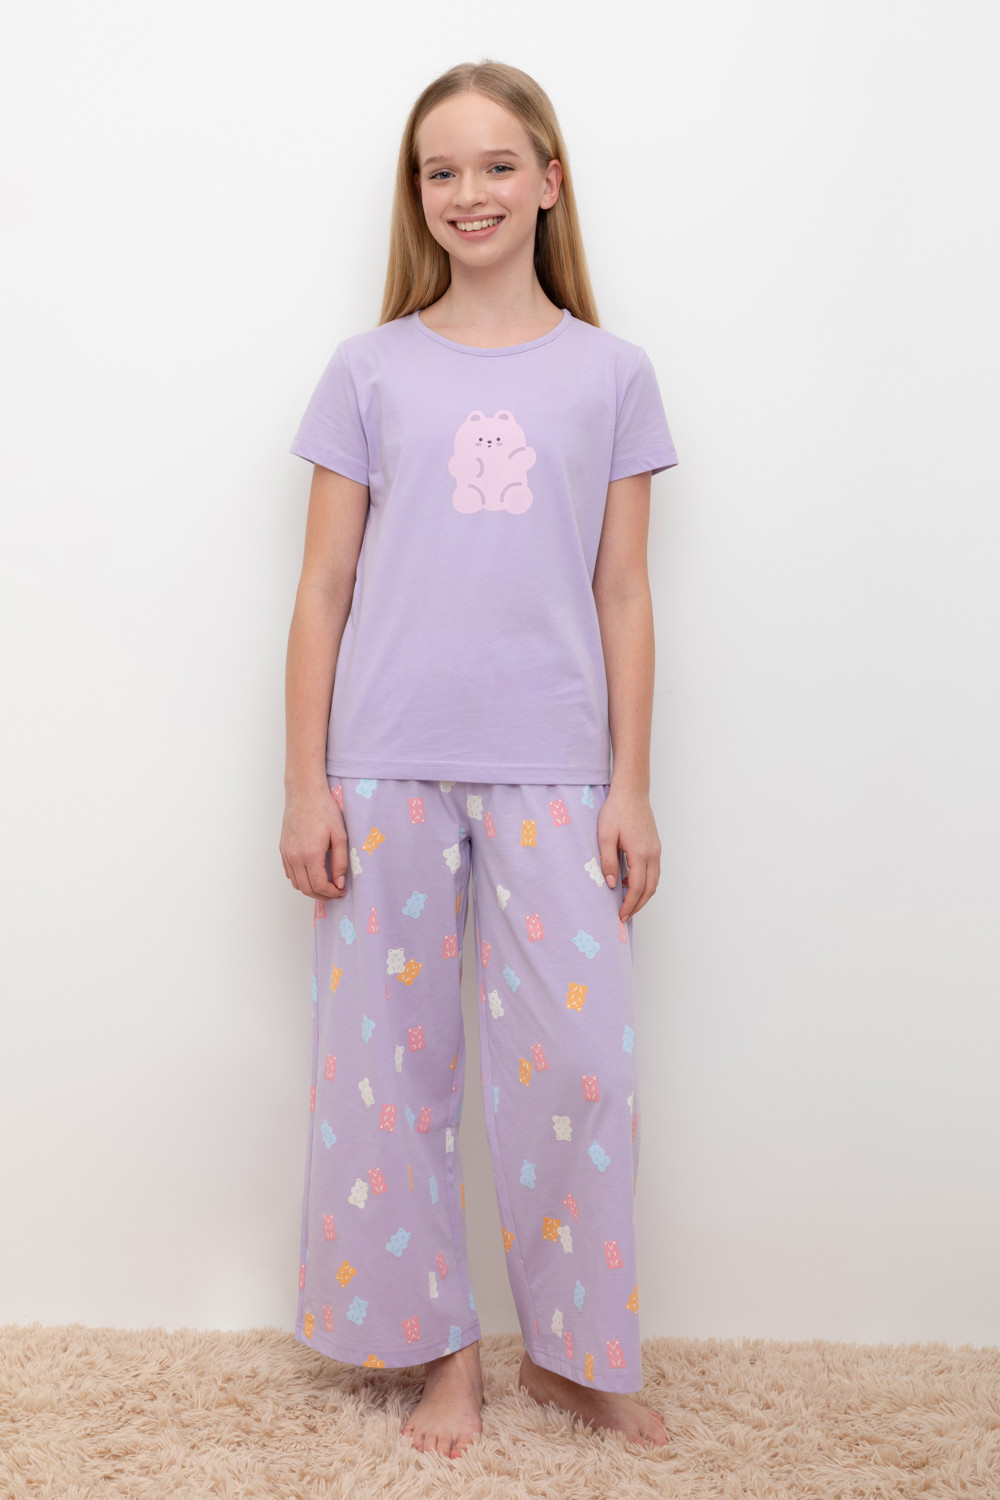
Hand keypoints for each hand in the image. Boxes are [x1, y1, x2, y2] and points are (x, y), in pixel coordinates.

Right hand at [279, 784, 348, 900]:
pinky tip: (312, 874)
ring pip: (296, 883)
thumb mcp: (340, 835)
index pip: (319, 886)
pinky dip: (300, 879)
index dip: (332, 893)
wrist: (304, 793)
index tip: (342, 891)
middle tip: (335, 892)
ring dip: (311, 889)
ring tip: (325, 885)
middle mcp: (294, 857)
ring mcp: (286, 853)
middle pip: (306, 889)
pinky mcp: (282, 849)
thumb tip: (339, 882)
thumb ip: (340, 861)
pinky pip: (289, 873)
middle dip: (322, 896)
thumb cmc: (324, 809)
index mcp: (310, 854)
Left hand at [597, 786, 660, 920]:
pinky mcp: (655, 846)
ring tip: (628, 904)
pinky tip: (629, 883)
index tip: (620, 916)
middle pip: (650, 888)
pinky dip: (645, 882)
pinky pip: (653, 871)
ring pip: (654, 881)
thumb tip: (612, 885)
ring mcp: (656, 850)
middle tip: (625, 916)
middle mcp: (653, 854)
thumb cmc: (616, 811)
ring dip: (643, 895)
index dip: (629, 904)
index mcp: (640, 853)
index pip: (637, 887)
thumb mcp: (605, 836)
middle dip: (638, 905)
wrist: (631, 792)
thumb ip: (608, 861)